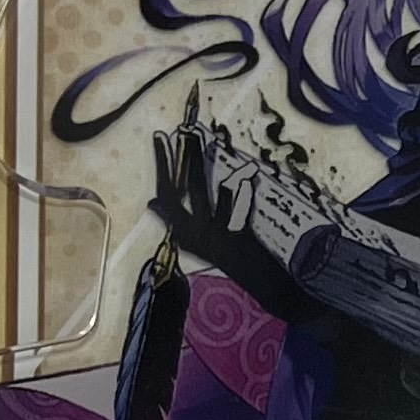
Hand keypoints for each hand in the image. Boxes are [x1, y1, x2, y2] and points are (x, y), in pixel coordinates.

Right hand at [149, 119, 326, 317]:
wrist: (266, 288)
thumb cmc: (235, 261)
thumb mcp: (203, 244)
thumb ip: (179, 223)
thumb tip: (152, 203)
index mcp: (187, 234)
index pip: (167, 197)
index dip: (162, 168)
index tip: (160, 138)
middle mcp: (196, 235)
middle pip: (181, 191)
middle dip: (176, 160)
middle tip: (174, 131)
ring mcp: (216, 236)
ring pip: (204, 193)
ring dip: (199, 164)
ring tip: (198, 139)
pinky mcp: (238, 238)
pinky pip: (236, 212)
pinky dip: (240, 194)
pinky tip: (243, 175)